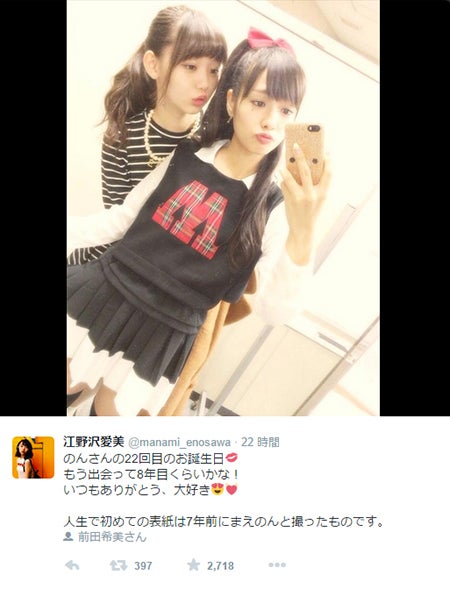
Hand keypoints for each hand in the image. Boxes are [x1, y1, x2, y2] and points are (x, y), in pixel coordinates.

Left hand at [278, 143, 330, 264]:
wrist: (303, 232)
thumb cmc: (312, 213)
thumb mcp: (320, 200)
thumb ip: (317, 186)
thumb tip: (306, 167)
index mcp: (324, 194)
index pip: (329, 173)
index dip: (328, 161)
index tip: (325, 152)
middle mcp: (312, 195)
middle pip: (306, 171)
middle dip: (301, 157)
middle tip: (295, 146)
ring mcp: (299, 198)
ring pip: (290, 178)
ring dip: (286, 168)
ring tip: (284, 162)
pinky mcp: (289, 201)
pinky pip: (284, 186)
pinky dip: (283, 180)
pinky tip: (282, 175)